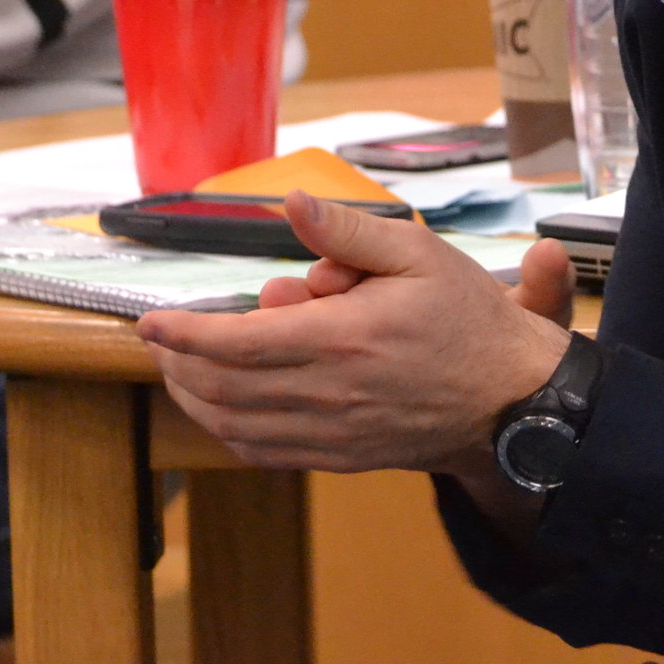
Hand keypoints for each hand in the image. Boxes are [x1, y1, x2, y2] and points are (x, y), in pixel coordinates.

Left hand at [138, 192, 576, 474]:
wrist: (510, 400)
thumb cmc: (467, 321)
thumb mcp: (419, 254)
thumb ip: (349, 232)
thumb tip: (293, 205)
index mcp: (343, 338)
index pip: (236, 342)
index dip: (183, 334)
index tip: (152, 322)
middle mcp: (328, 393)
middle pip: (221, 389)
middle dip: (178, 364)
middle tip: (165, 341)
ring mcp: (331, 434)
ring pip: (232, 426)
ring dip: (194, 399)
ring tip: (184, 369)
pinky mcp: (338, 459)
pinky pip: (262, 452)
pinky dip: (227, 430)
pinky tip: (225, 405)